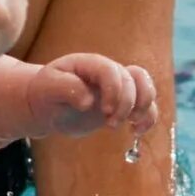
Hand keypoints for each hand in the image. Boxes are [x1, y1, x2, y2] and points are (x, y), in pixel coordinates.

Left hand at [26, 55, 158, 139]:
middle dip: (125, 104)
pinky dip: (147, 117)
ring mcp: (118, 87)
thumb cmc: (47, 92)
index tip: (105, 113)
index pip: (111, 71)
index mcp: (91, 64)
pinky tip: (136, 131)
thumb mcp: (48, 87)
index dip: (113, 91)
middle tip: (110, 124)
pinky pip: (146, 105)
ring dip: (144, 107)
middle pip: (132, 81)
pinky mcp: (122, 103)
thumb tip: (88, 103)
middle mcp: (109, 72)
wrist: (49, 104)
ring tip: (132, 125)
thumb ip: (67, 89)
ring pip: (145, 87)